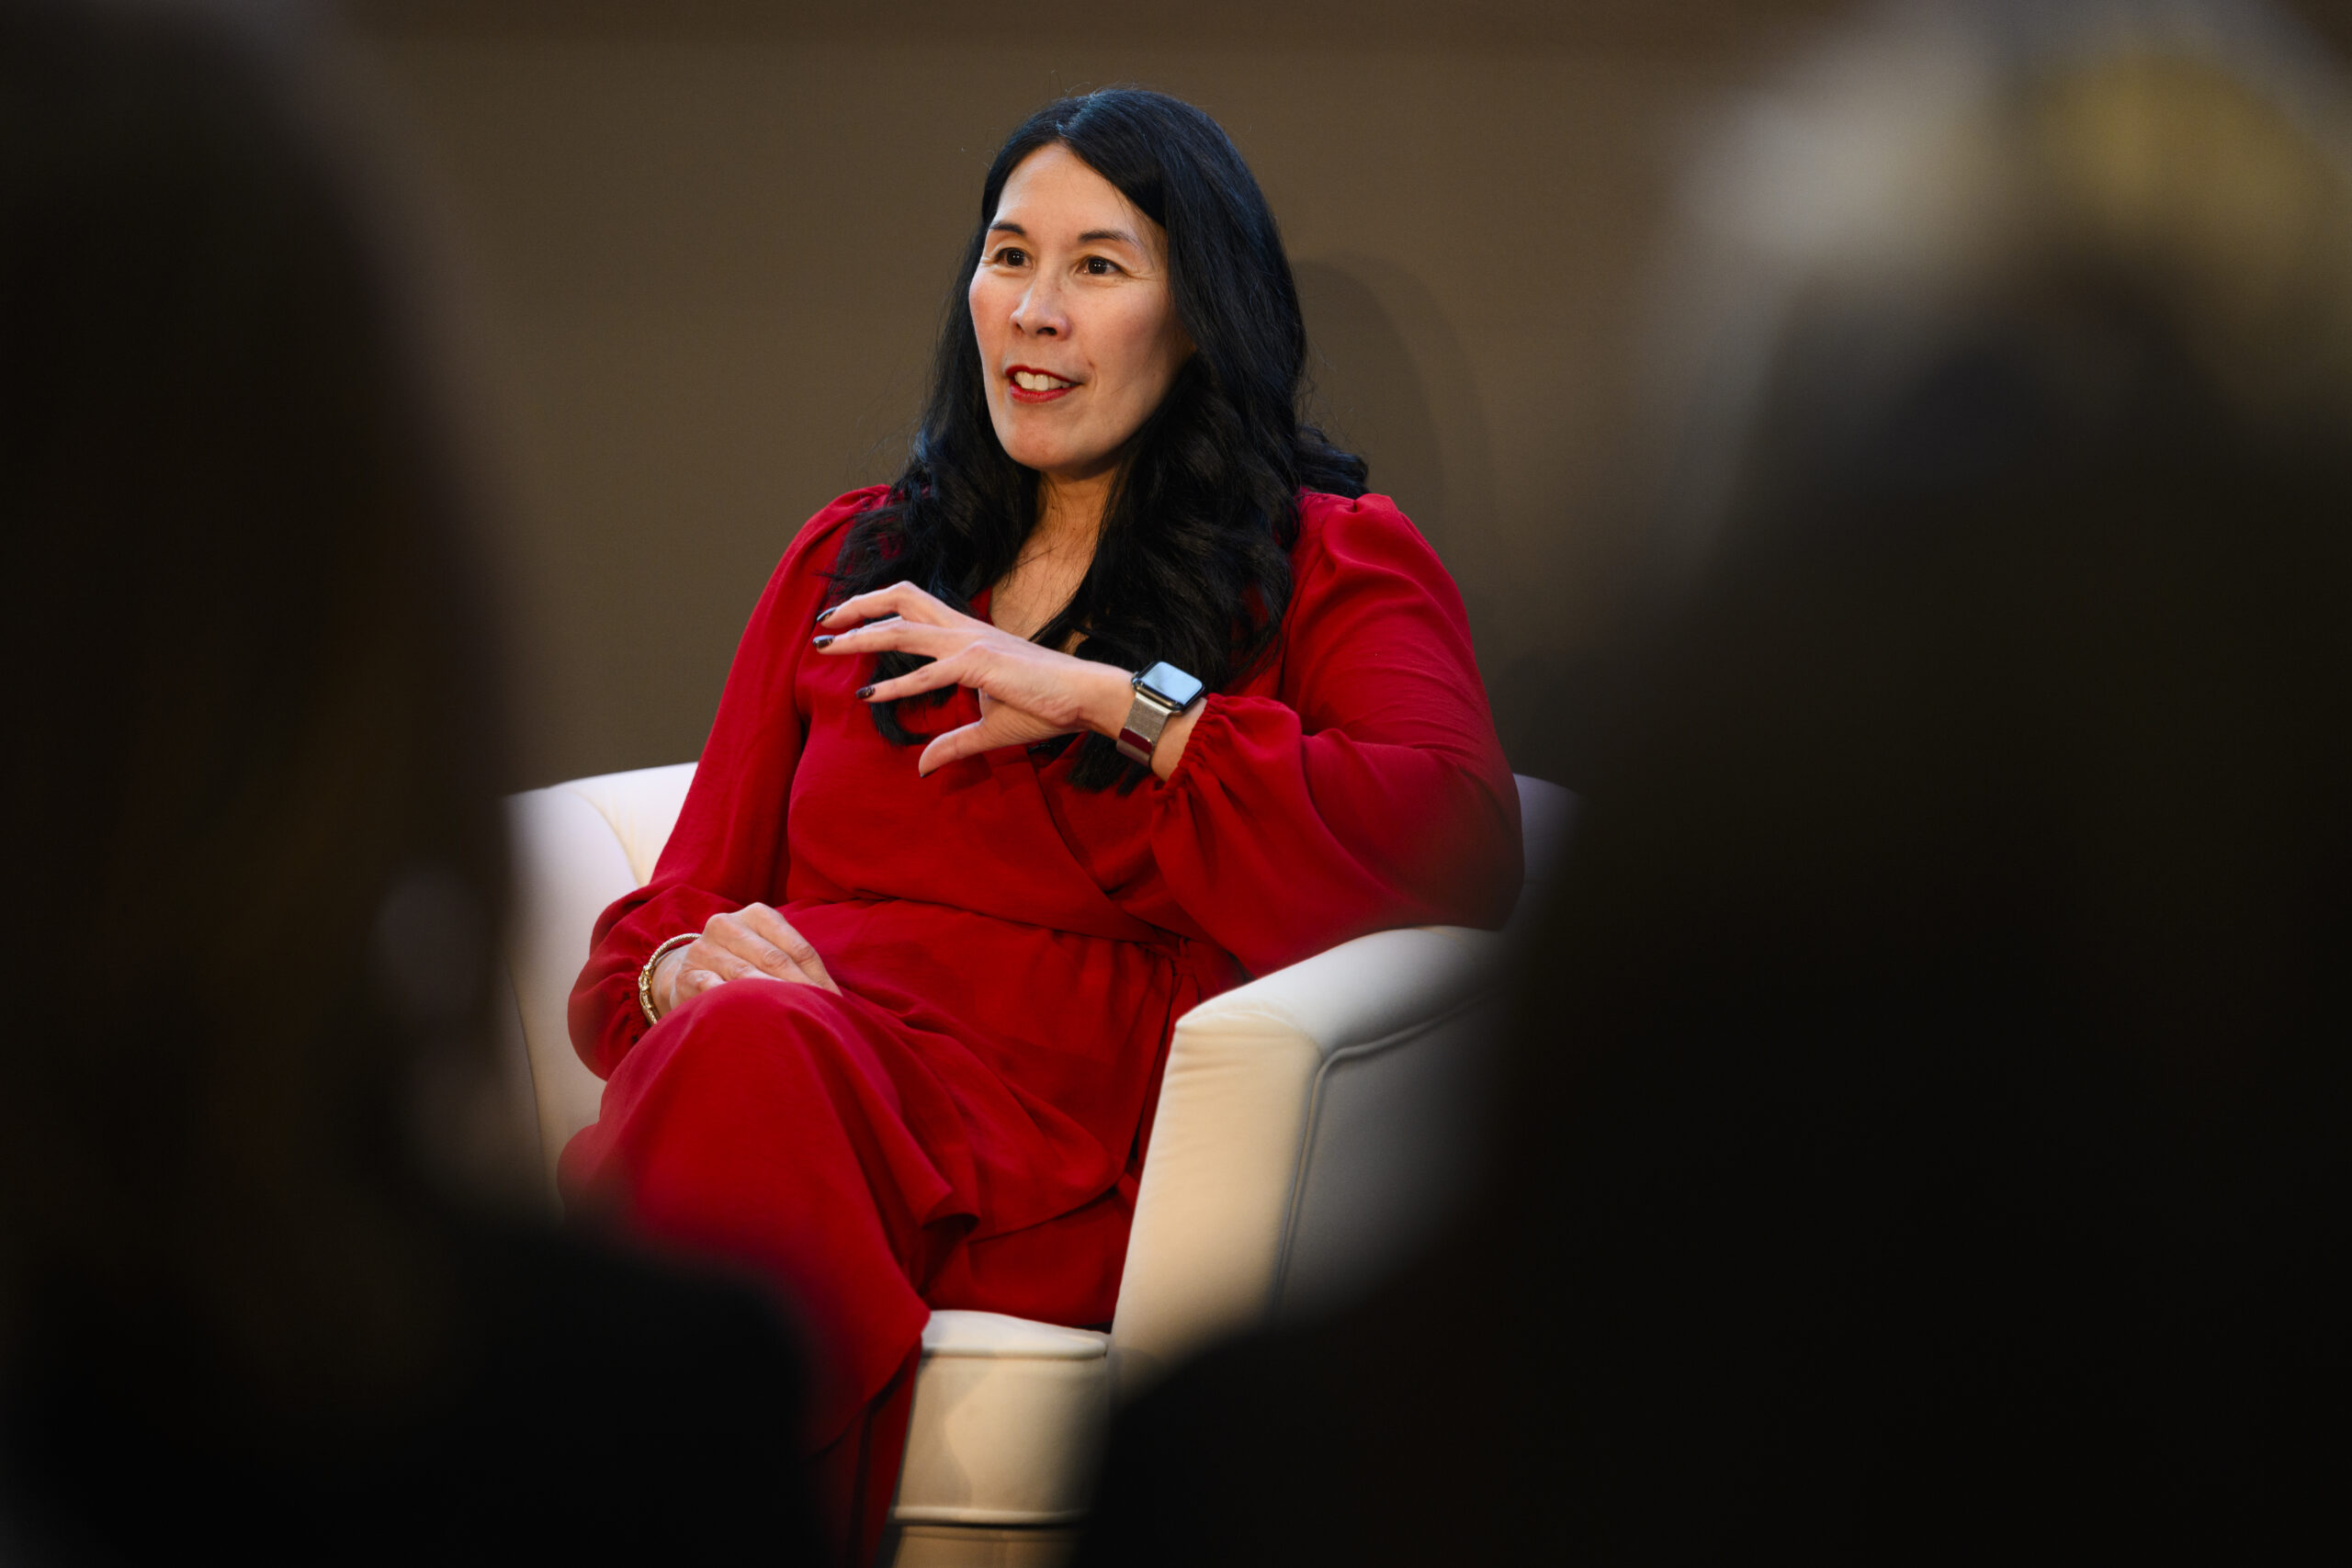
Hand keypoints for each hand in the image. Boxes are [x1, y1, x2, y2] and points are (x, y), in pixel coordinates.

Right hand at [653, 902, 837, 1016]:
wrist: (688, 971)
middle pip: (774, 959)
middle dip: (800, 989)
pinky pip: (713, 989)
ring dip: (772, 999)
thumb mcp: (769, 951)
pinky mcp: (687, 974)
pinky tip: (752, 1019)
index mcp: (757, 914)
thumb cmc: (744, 962)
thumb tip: (836, 1000)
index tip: (835, 1005)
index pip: (796, 948)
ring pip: (745, 975)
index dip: (818, 978)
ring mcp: (704, 949)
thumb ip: (798, 965)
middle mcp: (727, 924)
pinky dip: (734, 1003)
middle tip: (820, 1016)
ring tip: (793, 1019)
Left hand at [813, 580, 1135, 775]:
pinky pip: (927, 674)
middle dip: (858, 606)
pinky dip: (895, 685)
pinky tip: (869, 696)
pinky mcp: (978, 666)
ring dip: (861, 635)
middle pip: (901, 600)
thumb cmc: (1046, 705)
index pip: (913, 607)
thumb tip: (922, 766)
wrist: (1085, 696)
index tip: (845, 624)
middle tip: (824, 623)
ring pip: (902, 628)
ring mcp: (970, 644)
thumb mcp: (989, 727)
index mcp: (967, 634)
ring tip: (828, 646)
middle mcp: (964, 630)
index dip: (876, 610)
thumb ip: (954, 743)